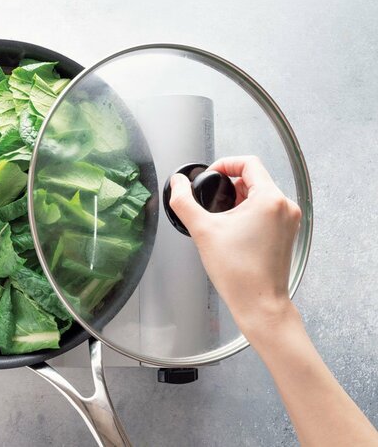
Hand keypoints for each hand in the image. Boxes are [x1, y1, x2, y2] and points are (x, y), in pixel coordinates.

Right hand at [169, 156, 301, 336]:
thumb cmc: (238, 272)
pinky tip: (235, 232)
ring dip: (240, 200)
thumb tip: (177, 183)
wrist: (259, 304)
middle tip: (212, 204)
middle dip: (230, 186)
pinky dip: (250, 213)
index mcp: (269, 199)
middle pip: (255, 179)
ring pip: (261, 195)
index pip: (248, 163)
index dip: (225, 164)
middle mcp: (285, 206)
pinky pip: (268, 211)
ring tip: (223, 220)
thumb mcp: (202, 231)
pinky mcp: (288, 233)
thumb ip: (184, 201)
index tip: (210, 176)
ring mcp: (290, 220)